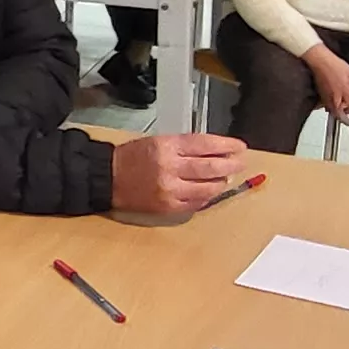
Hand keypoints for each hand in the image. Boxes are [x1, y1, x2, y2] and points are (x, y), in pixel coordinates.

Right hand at [112, 133, 248, 214]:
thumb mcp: (159, 141)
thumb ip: (187, 147)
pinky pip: (196, 204)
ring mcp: (170, 190)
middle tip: (240, 163)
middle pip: (210, 168)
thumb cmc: (134, 157)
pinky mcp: (168, 207)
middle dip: (230, 165)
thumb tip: (216, 153)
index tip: (240, 147)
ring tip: (224, 178)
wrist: (109, 178)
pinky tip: (209, 191)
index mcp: (167, 146)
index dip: (226, 146)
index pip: (205, 145)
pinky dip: (206, 197)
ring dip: (220, 183)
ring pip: (207, 188)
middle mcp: (170, 167)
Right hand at [301, 45, 348, 117]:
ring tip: (343, 114)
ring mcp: (327, 98)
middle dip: (346, 119)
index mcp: (345, 91)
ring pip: (333, 112)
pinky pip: (327, 107)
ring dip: (339, 115)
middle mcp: (335, 97)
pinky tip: (335, 105)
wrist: (319, 61)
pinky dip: (332, 109)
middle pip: (341, 115)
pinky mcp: (321, 96)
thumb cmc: (334, 65)